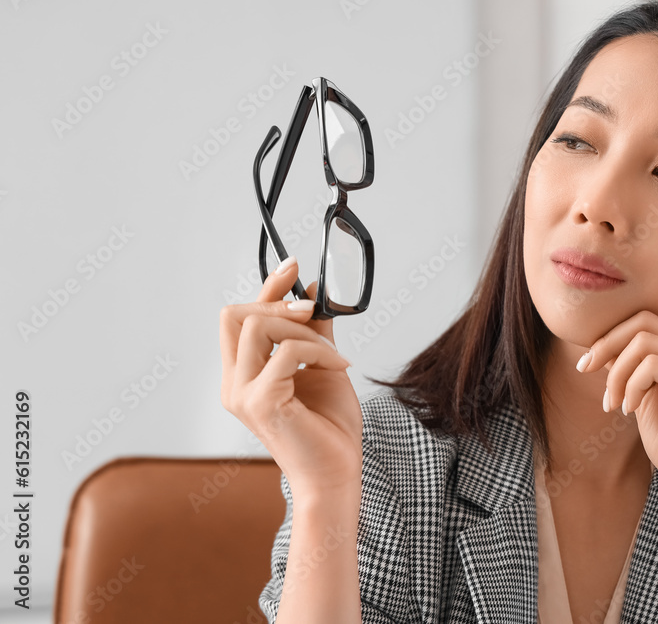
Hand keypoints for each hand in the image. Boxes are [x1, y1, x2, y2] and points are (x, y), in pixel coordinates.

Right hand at [219, 256, 362, 501]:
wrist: (336, 475)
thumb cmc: (329, 429)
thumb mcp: (323, 366)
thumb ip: (314, 332)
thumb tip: (314, 292)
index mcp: (243, 375)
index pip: (238, 318)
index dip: (265, 287)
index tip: (293, 266)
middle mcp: (234, 383)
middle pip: (234, 314)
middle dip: (277, 301)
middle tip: (312, 311)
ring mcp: (242, 394)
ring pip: (257, 326)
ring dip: (303, 330)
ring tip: (332, 354)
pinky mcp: (261, 402)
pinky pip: (286, 352)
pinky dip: (318, 351)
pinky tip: (338, 367)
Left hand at [577, 236, 657, 507]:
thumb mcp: (645, 399)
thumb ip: (635, 370)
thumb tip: (608, 353)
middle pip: (645, 320)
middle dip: (607, 342)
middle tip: (587, 370)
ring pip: (643, 340)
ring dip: (614, 370)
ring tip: (611, 403)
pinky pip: (650, 363)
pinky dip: (628, 384)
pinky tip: (628, 409)